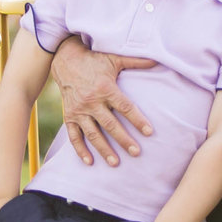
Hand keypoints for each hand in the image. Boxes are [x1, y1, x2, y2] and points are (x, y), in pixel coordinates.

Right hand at [48, 37, 157, 165]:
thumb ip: (135, 61)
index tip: (149, 132)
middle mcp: (91, 101)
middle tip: (136, 152)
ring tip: (116, 163)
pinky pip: (74, 136)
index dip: (137, 120)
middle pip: (110, 124)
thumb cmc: (94, 61)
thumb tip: (156, 60)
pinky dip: (80, 150)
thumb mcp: (114, 59)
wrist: (65, 60)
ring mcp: (79, 111)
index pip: (124, 107)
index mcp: (105, 88)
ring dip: (104, 149)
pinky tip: (90, 162)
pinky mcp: (69, 116)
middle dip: (123, 140)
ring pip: (93, 134)